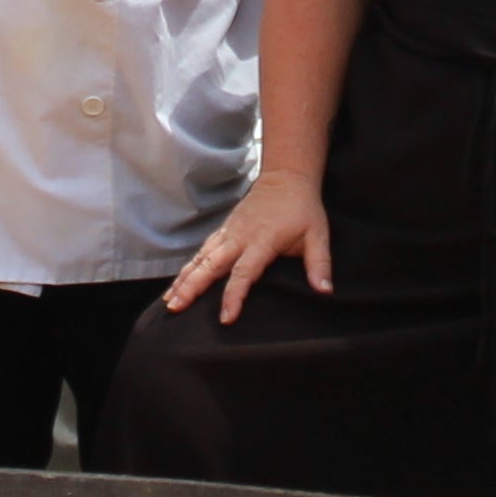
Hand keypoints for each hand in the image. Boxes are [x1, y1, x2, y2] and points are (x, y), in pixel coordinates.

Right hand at [165, 170, 333, 322]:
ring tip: (169, 302)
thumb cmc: (303, 209)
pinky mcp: (224, 231)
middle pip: (211, 265)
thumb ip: (320, 264)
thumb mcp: (318, 235)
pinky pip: (202, 252)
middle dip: (192, 287)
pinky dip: (187, 268)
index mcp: (263, 240)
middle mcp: (240, 237)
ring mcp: (229, 232)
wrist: (286, 178)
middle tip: (176, 308)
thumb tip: (325, 291)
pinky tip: (176, 284)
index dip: (234, 295)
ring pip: (201, 258)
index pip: (244, 272)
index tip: (226, 318)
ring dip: (183, 279)